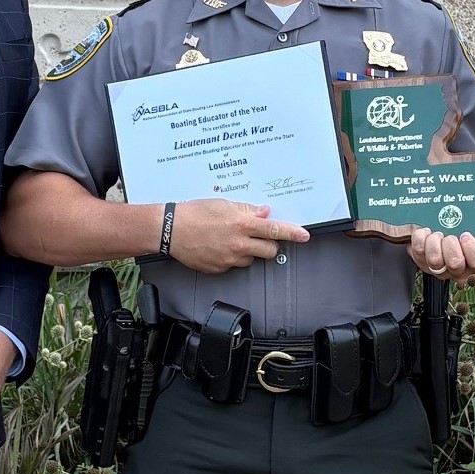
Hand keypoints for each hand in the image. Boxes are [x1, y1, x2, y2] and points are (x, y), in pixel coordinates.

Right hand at [166, 199, 309, 273]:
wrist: (170, 230)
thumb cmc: (194, 213)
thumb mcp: (223, 204)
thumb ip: (247, 210)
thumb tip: (263, 213)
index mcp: (242, 225)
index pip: (274, 230)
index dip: (292, 233)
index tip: (304, 235)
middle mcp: (238, 244)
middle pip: (269, 250)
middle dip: (268, 243)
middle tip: (258, 236)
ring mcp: (229, 259)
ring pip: (251, 258)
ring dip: (248, 250)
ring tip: (229, 239)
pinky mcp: (219, 269)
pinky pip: (234, 265)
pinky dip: (231, 257)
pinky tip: (218, 246)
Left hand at [407, 229, 474, 286]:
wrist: (446, 226)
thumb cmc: (469, 224)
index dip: (471, 250)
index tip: (466, 235)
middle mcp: (458, 268)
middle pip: (454, 264)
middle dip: (450, 245)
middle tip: (449, 234)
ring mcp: (439, 267)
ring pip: (434, 262)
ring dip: (433, 243)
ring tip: (435, 232)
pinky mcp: (422, 261)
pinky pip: (417, 255)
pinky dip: (419, 240)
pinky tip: (423, 232)